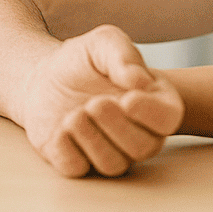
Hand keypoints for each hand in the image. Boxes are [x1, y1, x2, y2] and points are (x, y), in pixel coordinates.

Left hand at [16, 24, 184, 176]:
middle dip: (116, 126)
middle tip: (93, 103)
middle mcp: (138, 133)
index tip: (127, 100)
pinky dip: (65, 149)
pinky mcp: (78, 162)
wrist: (44, 77)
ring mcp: (110, 152)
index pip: (168, 118)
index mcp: (153, 102)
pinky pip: (77, 168)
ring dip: (91, 138)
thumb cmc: (83, 61)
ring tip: (73, 114)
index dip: (150, 114)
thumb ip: (124, 55)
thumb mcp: (104, 43)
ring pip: (113, 164)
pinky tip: (60, 128)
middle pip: (143, 147)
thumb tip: (140, 81)